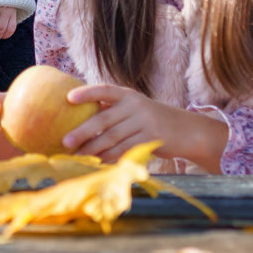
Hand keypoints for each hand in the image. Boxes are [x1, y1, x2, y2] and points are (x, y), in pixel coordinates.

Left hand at [63, 83, 228, 171]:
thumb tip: (80, 122)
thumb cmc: (152, 119)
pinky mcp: (151, 140)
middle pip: (104, 120)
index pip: (105, 90)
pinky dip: (110, 158)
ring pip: (113, 138)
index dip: (87, 93)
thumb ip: (113, 111)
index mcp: (128, 95)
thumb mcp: (135, 108)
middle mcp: (136, 106)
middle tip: (65, 142)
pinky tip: (98, 163)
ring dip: (93, 149)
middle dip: (83, 132)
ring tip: (78, 156)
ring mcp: (145, 123)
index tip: (68, 98)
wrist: (187, 130)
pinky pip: (125, 150)